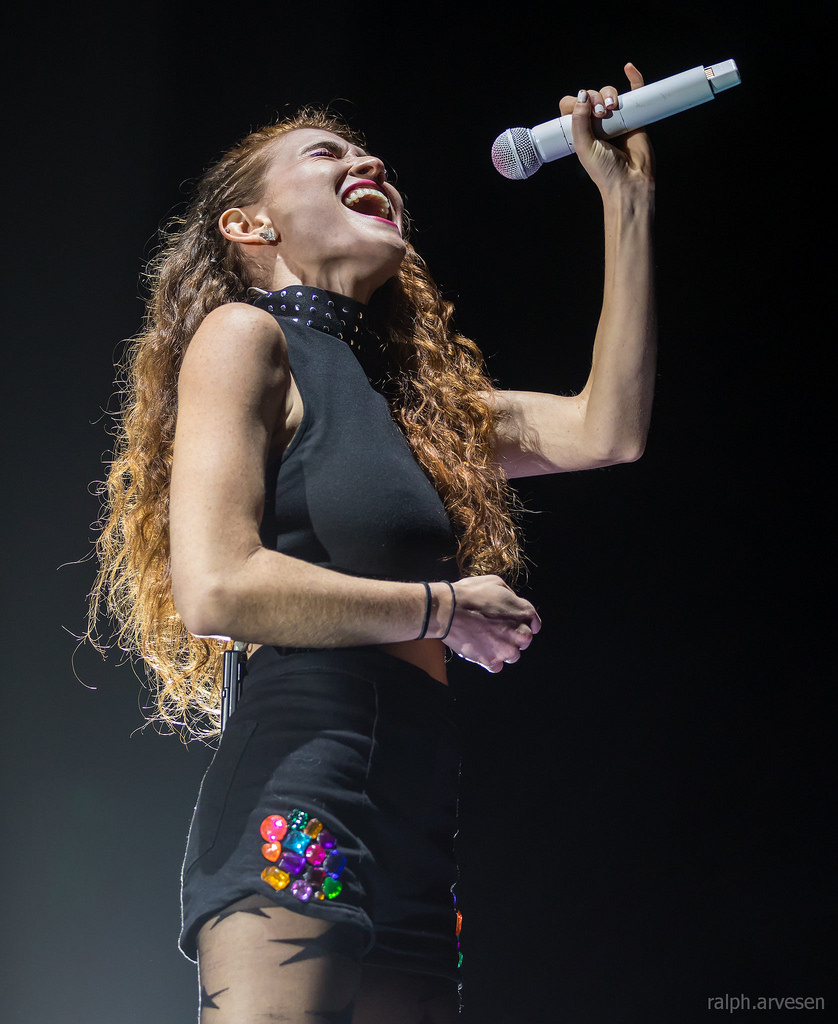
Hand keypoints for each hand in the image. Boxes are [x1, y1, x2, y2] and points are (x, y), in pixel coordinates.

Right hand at [443, 575, 540, 672]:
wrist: (448, 610)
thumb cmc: (470, 594)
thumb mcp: (495, 582)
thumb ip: (510, 595)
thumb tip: (512, 602)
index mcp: (524, 612)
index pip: (535, 623)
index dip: (525, 623)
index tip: (516, 624)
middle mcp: (520, 632)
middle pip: (525, 641)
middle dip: (514, 637)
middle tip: (497, 631)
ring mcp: (506, 649)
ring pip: (513, 655)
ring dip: (503, 650)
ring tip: (487, 641)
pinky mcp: (491, 660)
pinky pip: (497, 666)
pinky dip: (490, 660)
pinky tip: (481, 651)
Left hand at [558, 62, 654, 196]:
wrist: (629, 182)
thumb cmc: (605, 171)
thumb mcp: (583, 147)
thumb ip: (579, 121)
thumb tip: (583, 94)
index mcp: (581, 131)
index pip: (573, 106)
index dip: (575, 102)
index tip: (582, 110)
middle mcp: (597, 123)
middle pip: (593, 96)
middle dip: (595, 98)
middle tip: (600, 113)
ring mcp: (616, 119)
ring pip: (610, 93)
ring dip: (609, 93)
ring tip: (611, 108)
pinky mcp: (635, 116)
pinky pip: (634, 91)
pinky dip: (633, 78)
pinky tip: (628, 68)